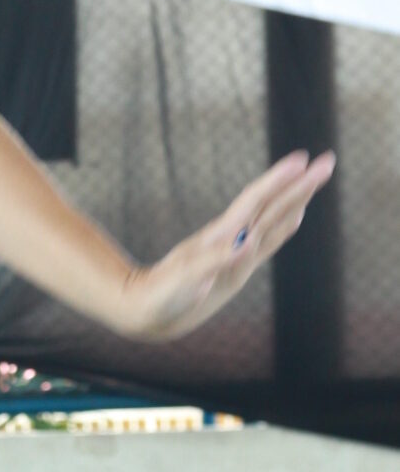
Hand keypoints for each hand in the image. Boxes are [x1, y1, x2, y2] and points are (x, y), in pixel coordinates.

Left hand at [118, 150, 335, 340]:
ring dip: (294, 199)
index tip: (302, 160)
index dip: (278, 182)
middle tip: (328, 161)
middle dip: (300, 185)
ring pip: (271, 219)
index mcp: (222, 238)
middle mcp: (231, 240)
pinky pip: (265, 241)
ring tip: (314, 181)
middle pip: (271, 205)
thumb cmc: (162, 296)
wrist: (143, 310)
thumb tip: (245, 243)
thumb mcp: (186, 280)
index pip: (256, 202)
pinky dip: (283, 228)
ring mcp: (234, 251)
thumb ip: (214, 261)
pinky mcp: (234, 267)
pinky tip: (293, 219)